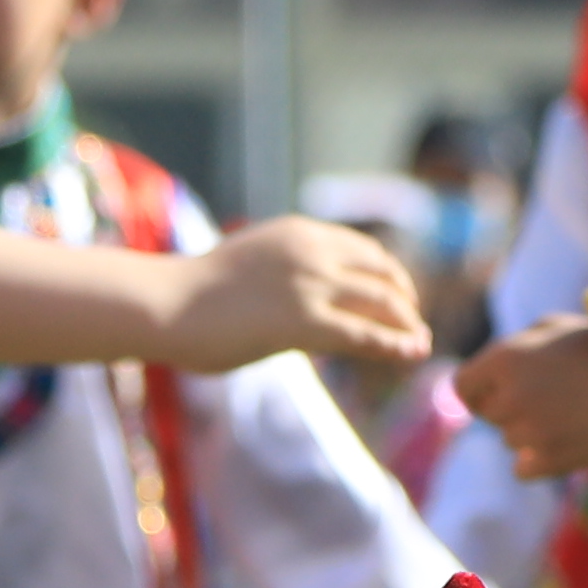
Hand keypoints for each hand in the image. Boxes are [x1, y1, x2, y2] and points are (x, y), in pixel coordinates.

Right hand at [154, 218, 428, 378]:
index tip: (399, 298)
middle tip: (415, 325)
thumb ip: (285, 272)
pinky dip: (394, 345)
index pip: (364, 251)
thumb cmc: (196, 292)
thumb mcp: (252, 264)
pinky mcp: (304, 322)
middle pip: (382, 274)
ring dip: (408, 325)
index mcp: (300, 233)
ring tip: (420, 345)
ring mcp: (311, 285)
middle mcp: (314, 251)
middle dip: (405, 301)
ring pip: (381, 303)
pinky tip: (411, 354)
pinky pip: (364, 335)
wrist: (167, 302)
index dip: (389, 276)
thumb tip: (303, 301)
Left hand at [454, 315, 587, 480]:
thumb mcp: (554, 328)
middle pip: (490, 416)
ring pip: (511, 441)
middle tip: (554, 398)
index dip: (478, 392)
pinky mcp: (550, 461)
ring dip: (531, 432)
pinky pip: (523, 468)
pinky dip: (540, 459)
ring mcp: (528, 431)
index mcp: (504, 358)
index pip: (462, 387)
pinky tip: (567, 440)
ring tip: (573, 412)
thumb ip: (515, 350)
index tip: (497, 393)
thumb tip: (493, 374)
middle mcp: (509, 395)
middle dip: (511, 409)